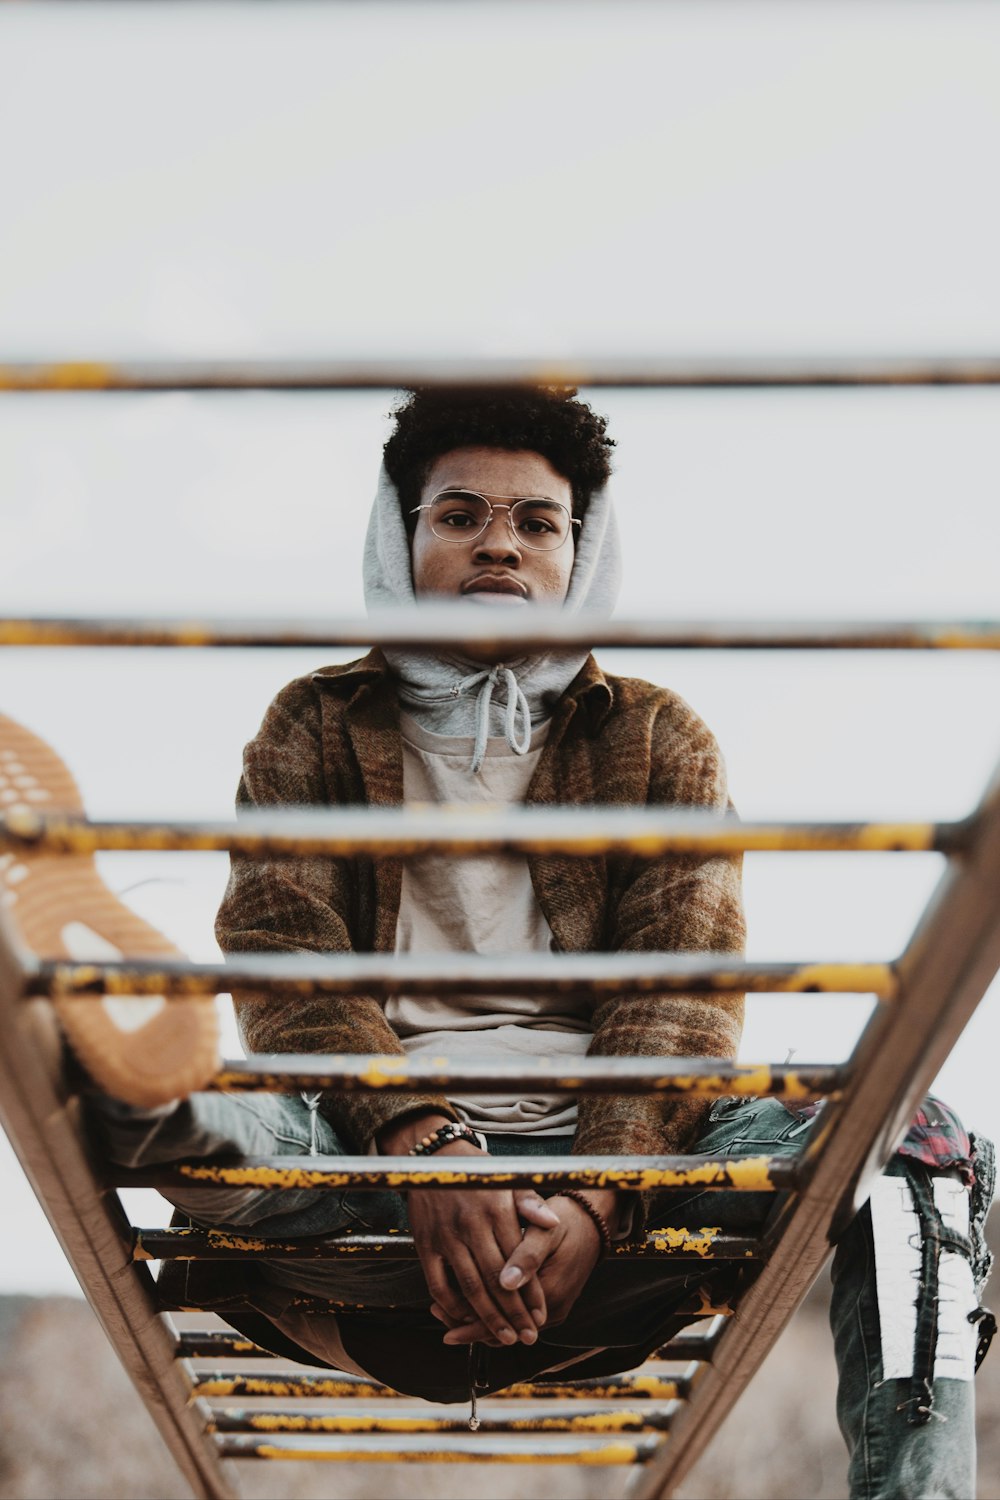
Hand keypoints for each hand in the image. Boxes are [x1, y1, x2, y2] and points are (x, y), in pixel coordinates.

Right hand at [377, 1111, 559, 1346]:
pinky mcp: (425, 1244)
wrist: (433, 1158)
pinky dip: (451, 1305)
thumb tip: (554, 1222)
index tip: (541, 1316)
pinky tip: (464, 1318)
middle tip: (528, 1337)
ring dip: (488, 1317)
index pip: (518, 1261)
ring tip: (504, 1337)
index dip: (530, 1292)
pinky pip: (437, 1283)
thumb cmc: (478, 1171)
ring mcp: (446, 1237)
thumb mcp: (507, 1180)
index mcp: (496, 1211)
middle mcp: (471, 1225)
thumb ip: (530, 1203)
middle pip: (496, 1280)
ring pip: (469, 1287)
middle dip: (514, 1313)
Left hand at [438, 1189, 619, 1345]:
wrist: (594, 1223)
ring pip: (507, 1324)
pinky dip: (492, 1311)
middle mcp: (552, 1310)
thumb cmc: (566, 1220)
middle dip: (466, 1322)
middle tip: (435, 1311)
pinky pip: (515, 1315)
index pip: (502, 1318)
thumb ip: (526, 1256)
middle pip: (501, 1329)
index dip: (469, 1319)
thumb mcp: (547, 1231)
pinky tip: (471, 1301)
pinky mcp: (549, 1304)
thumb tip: (505, 1282)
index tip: (440, 1310)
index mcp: (550, 1292)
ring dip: (477, 1318)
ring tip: (444, 1308)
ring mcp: (552, 1310)